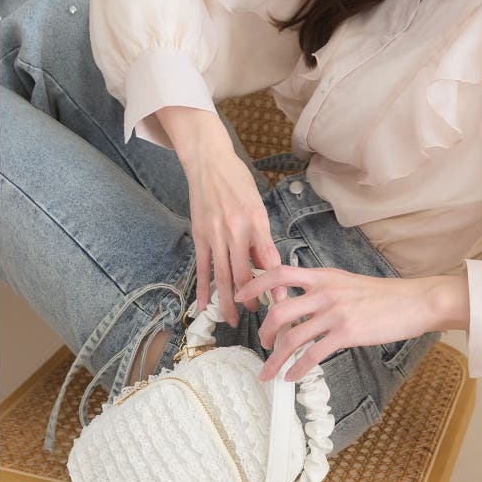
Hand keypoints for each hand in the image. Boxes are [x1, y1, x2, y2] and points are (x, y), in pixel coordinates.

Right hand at [156, 106, 284, 323]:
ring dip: (228, 301)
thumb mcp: (257, 205)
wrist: (209, 162)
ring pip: (222, 276)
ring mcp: (215, 234)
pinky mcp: (199, 235)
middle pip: (243, 274)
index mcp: (256, 221)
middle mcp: (236, 230)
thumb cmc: (238, 181)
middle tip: (260, 317)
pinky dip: (203, 288)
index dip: (275, 284)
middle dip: (252, 300)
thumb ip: (261, 235)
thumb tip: (265, 265)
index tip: (282, 303)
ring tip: (233, 320)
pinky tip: (204, 305)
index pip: (268, 260)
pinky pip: (202, 267)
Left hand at [234, 264, 435, 381]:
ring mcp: (335, 312)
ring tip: (270, 371)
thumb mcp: (346, 282)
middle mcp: (324, 291)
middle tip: (264, 343)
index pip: (279, 273)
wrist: (413, 301)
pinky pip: (313, 353)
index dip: (254, 283)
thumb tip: (299, 302)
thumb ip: (322, 289)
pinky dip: (298, 368)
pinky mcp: (346, 332)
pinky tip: (293, 376)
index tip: (240, 296)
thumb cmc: (383, 295)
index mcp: (323, 276)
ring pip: (292, 336)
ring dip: (276, 358)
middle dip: (265, 331)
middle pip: (279, 309)